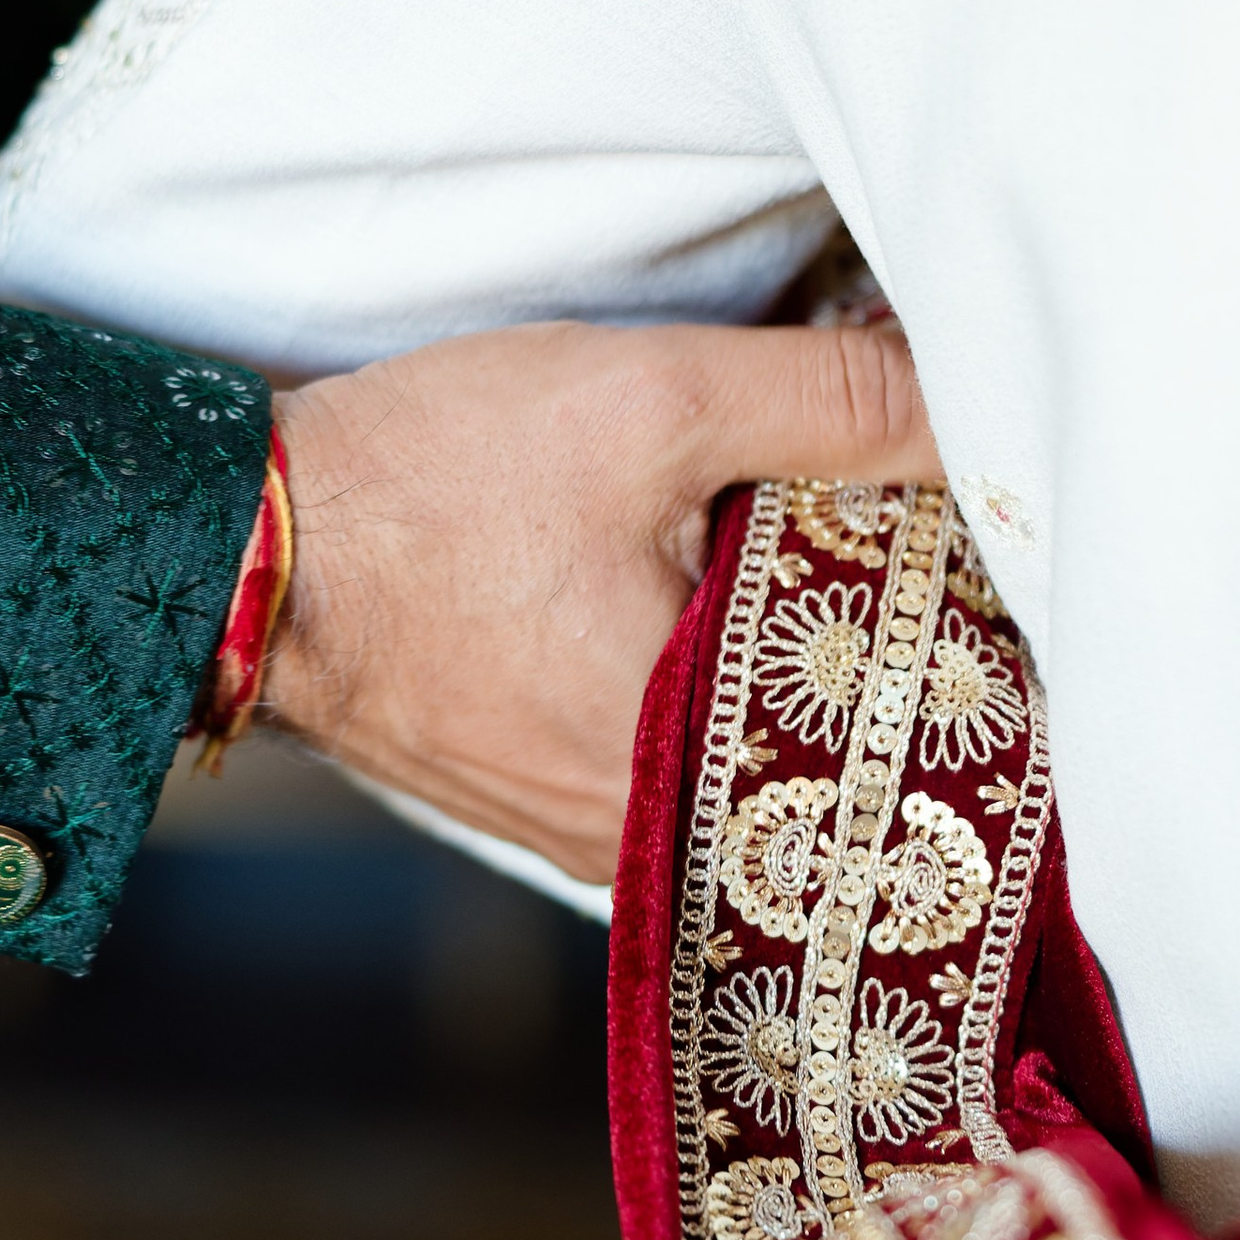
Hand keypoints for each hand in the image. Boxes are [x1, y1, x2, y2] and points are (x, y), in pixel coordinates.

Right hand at [263, 318, 939, 886]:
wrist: (238, 546)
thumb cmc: (425, 486)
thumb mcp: (648, 402)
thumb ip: (828, 398)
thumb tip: (968, 399)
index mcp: (701, 767)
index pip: (910, 735)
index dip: (968, 643)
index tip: (1002, 566)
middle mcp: (655, 841)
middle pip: (843, 763)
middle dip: (897, 664)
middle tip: (943, 558)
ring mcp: (597, 837)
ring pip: (759, 769)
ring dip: (806, 685)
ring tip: (853, 579)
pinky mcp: (550, 807)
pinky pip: (680, 767)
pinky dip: (721, 700)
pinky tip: (737, 616)